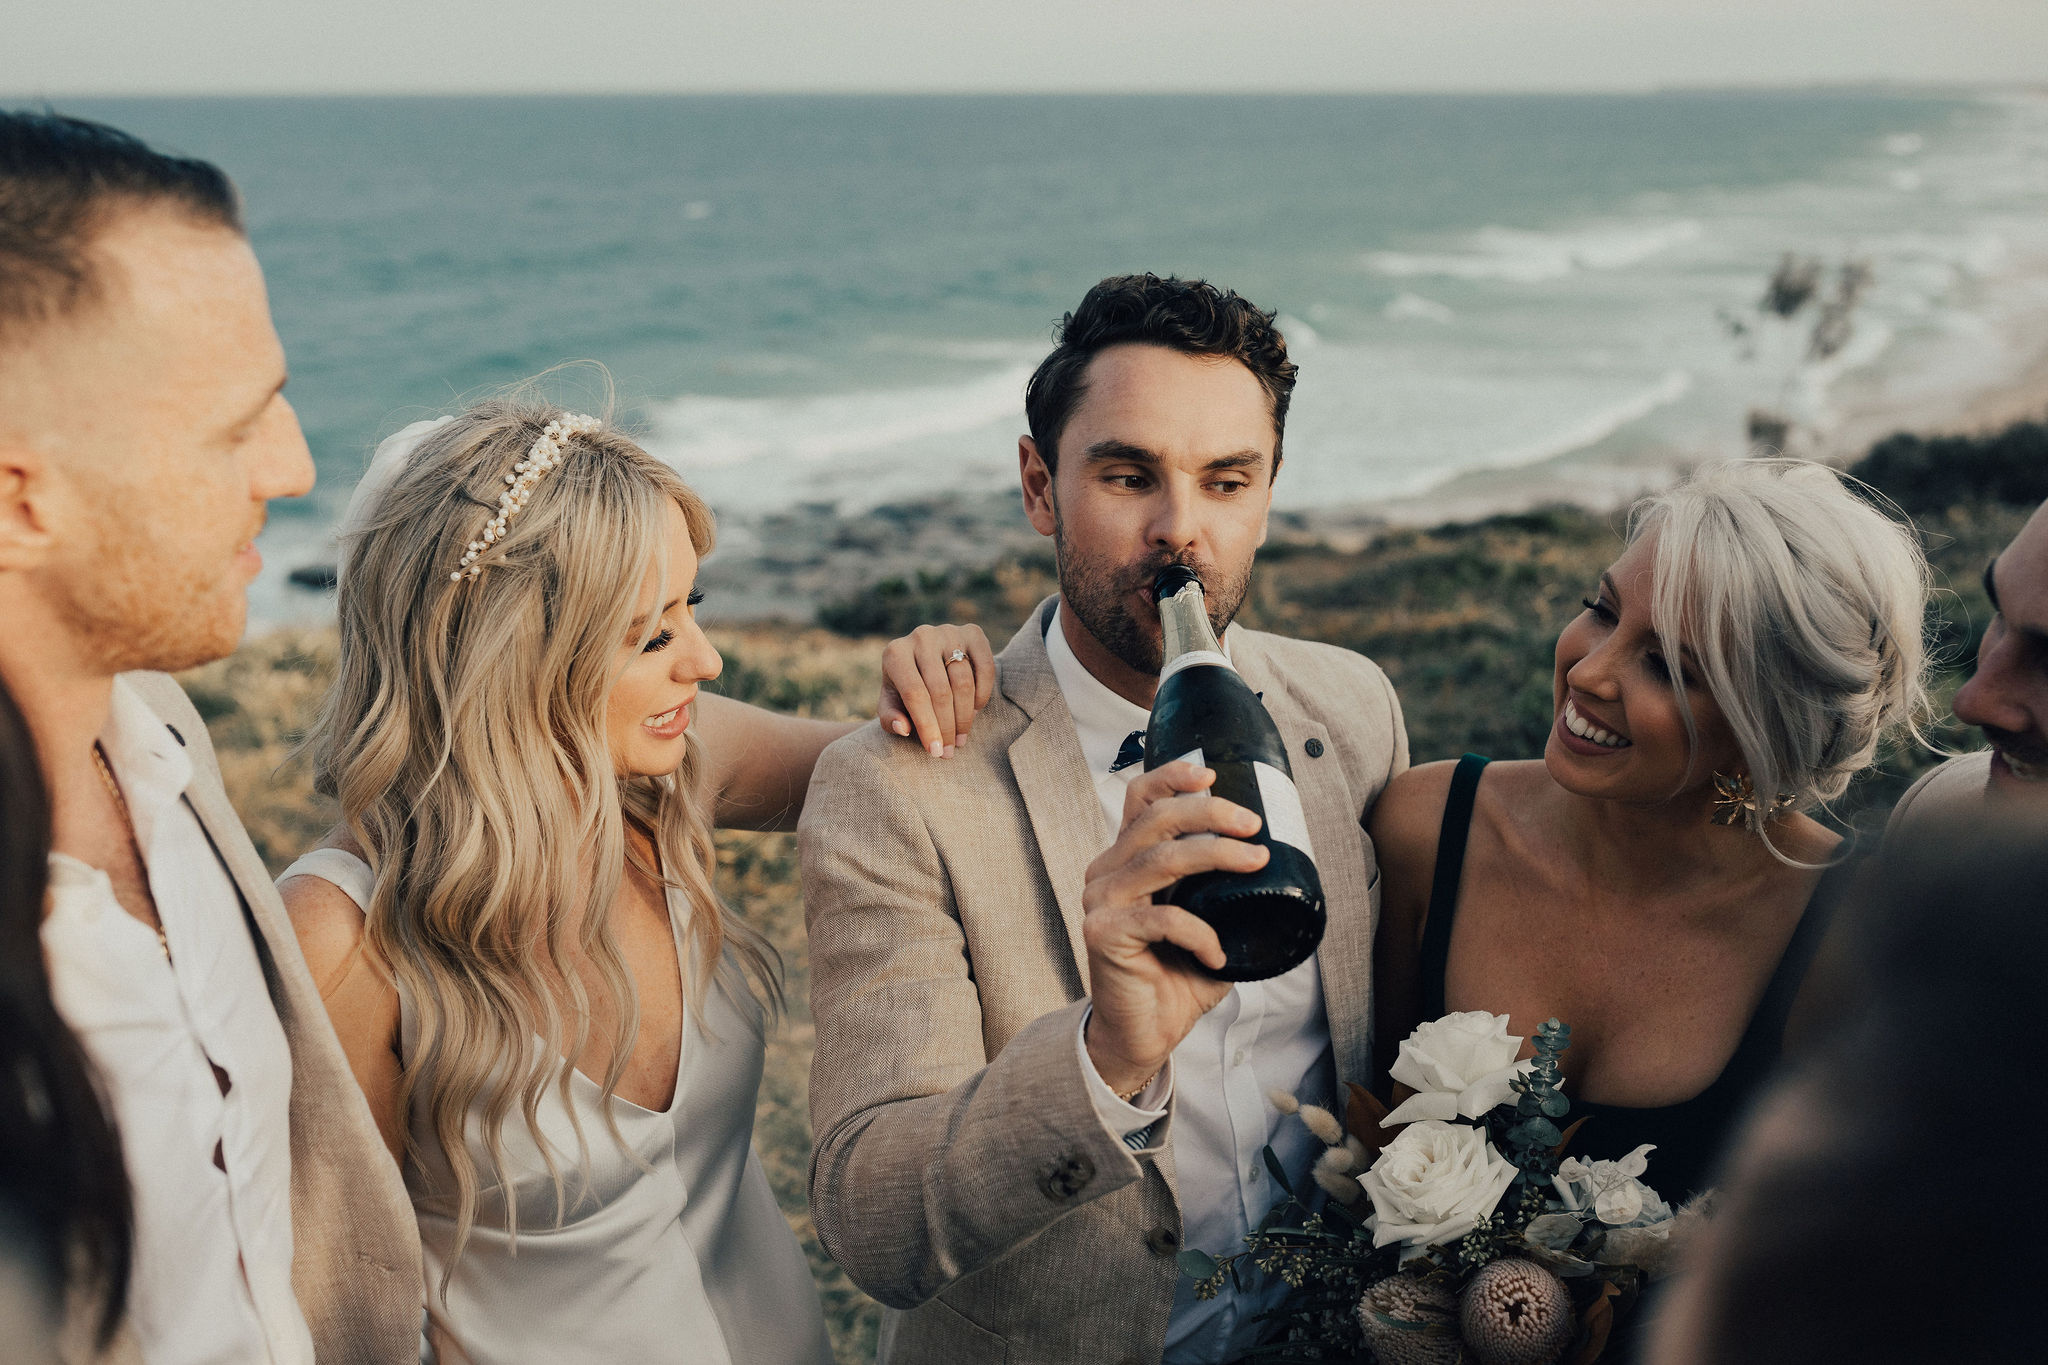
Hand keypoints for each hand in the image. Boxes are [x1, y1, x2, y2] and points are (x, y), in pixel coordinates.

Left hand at [878, 622, 995, 757]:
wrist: (927, 659)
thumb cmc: (906, 688)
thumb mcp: (891, 704)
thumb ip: (890, 718)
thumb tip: (903, 728)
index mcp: (895, 653)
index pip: (914, 694)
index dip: (927, 726)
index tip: (936, 752)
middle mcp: (921, 636)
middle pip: (940, 691)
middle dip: (947, 727)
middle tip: (950, 751)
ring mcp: (948, 631)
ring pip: (964, 682)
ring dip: (965, 716)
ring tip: (961, 737)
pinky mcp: (973, 632)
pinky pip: (985, 668)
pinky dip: (983, 694)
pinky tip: (975, 711)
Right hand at [1081, 762, 1267, 1093]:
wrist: (1144, 1033)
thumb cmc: (1174, 977)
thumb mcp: (1206, 922)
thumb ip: (1223, 893)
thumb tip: (1276, 867)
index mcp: (1125, 860)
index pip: (1140, 800)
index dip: (1172, 777)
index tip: (1211, 773)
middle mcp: (1106, 872)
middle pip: (1155, 820)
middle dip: (1210, 813)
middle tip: (1253, 825)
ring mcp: (1100, 901)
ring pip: (1161, 859)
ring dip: (1217, 856)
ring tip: (1255, 862)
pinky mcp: (1102, 933)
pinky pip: (1162, 918)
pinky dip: (1200, 934)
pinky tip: (1217, 954)